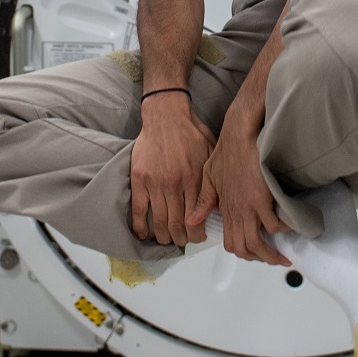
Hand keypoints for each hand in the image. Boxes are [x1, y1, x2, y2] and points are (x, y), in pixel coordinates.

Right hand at [130, 93, 214, 245]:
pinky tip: (144, 234)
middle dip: (181, 239)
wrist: (166, 115)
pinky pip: (138, 209)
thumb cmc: (191, 133)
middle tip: (183, 241)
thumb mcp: (211, 155)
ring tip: (167, 239)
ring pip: (158, 222)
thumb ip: (213, 181)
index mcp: (194, 180)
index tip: (198, 238)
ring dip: (163, 236)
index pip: (195, 219)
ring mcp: (155, 183)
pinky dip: (140, 226)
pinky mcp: (139, 179)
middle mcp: (174, 184)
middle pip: (176, 225)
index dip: (197, 235)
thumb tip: (219, 206)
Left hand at [191, 124, 289, 265]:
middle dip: (260, 258)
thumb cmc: (227, 150)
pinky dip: (282, 231)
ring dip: (272, 254)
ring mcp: (248, 207)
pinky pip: (273, 225)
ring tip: (284, 257)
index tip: (258, 252)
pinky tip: (289, 228)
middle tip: (274, 258)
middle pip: (245, 248)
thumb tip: (192, 220)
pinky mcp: (261, 198)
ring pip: (257, 243)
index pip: (231, 242)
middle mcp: (235, 212)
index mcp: (225, 208)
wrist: (239, 133)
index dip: (244, 252)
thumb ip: (203, 200)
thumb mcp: (209, 176)